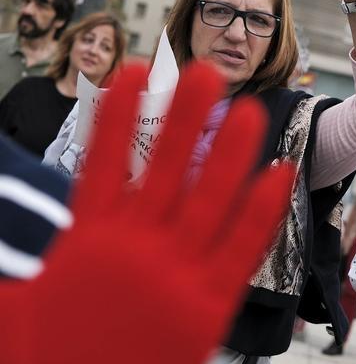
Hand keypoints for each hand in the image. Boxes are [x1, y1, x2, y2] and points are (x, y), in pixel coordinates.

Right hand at [0, 62, 294, 363]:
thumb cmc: (49, 355)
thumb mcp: (16, 305)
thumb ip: (18, 260)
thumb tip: (8, 203)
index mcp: (88, 243)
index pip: (101, 162)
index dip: (116, 115)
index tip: (130, 72)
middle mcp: (136, 249)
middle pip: (164, 166)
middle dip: (184, 115)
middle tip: (205, 71)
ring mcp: (177, 275)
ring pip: (210, 197)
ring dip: (229, 150)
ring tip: (247, 108)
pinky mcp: (211, 306)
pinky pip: (243, 247)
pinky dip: (261, 210)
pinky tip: (278, 174)